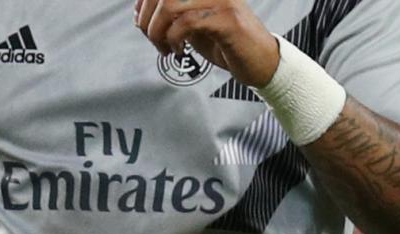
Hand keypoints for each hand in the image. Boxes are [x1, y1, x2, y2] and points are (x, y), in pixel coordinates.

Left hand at [135, 0, 280, 87]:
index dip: (143, 3)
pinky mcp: (226, 19)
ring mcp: (221, 1)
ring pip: (169, 5)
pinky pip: (187, 23)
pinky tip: (178, 50)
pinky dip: (173, 39)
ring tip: (165, 48)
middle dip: (147, 19)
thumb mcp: (192, 24)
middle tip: (153, 40)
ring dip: (158, 32)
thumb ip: (170, 15)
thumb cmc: (226, 43)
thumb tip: (139, 11)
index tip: (142, 23)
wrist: (260, 61)